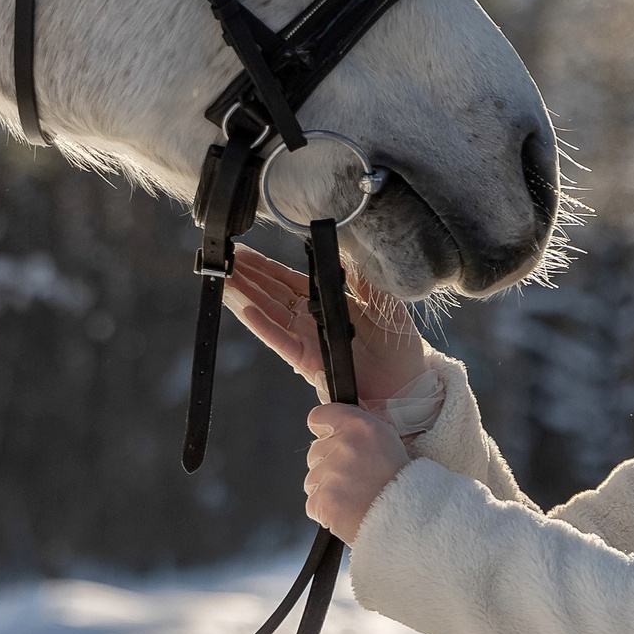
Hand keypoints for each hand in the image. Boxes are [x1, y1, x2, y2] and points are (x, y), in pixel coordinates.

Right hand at [224, 244, 428, 402]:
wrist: (409, 382)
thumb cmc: (399, 344)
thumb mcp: (385, 299)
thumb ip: (363, 276)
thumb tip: (345, 251)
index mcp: (327, 303)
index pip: (289, 280)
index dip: (266, 267)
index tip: (245, 253)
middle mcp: (312, 321)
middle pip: (272, 294)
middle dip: (248, 277)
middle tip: (225, 260)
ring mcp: (308, 340)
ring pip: (270, 313)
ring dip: (247, 296)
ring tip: (225, 279)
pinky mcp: (309, 360)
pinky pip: (282, 341)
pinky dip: (263, 326)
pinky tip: (246, 310)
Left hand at [304, 403, 408, 541]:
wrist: (410, 521)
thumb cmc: (405, 485)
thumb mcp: (390, 442)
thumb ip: (360, 431)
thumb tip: (338, 427)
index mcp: (361, 427)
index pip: (320, 416)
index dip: (324, 429)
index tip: (331, 438)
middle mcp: (344, 445)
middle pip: (315, 451)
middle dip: (329, 465)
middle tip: (356, 480)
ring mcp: (330, 474)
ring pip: (313, 479)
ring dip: (328, 489)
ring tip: (356, 498)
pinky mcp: (322, 500)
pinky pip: (313, 504)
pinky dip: (326, 511)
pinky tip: (349, 512)